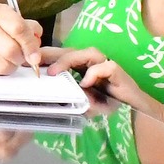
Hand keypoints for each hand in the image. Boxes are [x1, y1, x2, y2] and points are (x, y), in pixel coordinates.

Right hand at [0, 4, 42, 74]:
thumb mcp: (11, 20)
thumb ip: (29, 31)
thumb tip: (35, 52)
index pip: (18, 29)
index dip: (30, 45)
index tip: (35, 56)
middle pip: (10, 50)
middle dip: (21, 58)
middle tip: (21, 57)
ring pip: (2, 65)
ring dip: (11, 66)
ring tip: (8, 59)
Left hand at [46, 47, 163, 118]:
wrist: (136, 113)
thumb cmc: (108, 106)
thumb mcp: (83, 105)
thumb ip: (70, 100)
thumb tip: (50, 99)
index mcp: (82, 68)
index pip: (62, 56)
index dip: (45, 56)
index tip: (27, 61)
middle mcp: (93, 64)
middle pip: (71, 50)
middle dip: (52, 54)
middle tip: (35, 63)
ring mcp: (106, 66)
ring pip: (87, 53)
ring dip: (69, 60)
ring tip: (54, 73)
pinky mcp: (119, 72)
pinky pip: (106, 66)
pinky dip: (95, 73)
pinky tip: (85, 84)